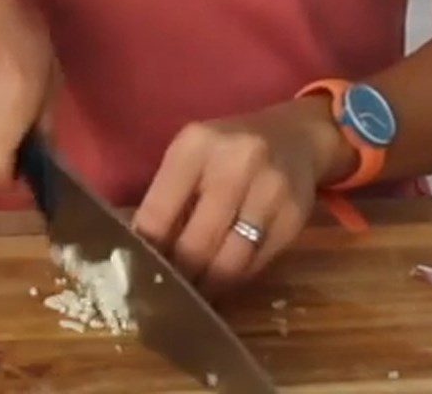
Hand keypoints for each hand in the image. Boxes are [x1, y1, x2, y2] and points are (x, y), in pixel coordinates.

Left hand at [133, 97, 355, 295]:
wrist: (294, 136)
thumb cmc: (227, 148)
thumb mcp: (191, 154)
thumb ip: (167, 194)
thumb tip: (142, 249)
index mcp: (196, 144)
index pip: (159, 210)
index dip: (147, 248)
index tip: (137, 271)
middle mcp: (235, 163)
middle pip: (197, 241)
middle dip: (178, 275)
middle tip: (164, 293)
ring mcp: (270, 190)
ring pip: (230, 259)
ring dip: (207, 285)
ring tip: (191, 295)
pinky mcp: (294, 217)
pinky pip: (257, 263)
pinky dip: (236, 278)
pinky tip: (222, 281)